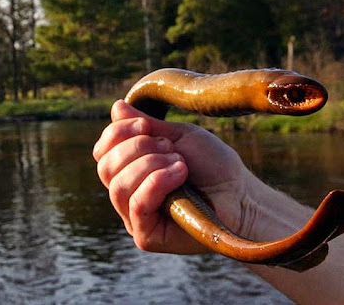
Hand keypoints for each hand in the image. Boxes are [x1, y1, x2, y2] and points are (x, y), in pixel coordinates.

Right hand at [93, 100, 254, 254]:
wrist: (241, 195)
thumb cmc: (212, 166)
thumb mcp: (177, 136)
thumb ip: (146, 125)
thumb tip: (117, 107)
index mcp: (129, 170)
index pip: (102, 151)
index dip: (116, 133)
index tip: (145, 125)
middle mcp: (127, 195)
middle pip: (106, 167)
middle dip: (137, 148)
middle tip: (171, 148)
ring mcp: (134, 217)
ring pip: (118, 186)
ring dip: (150, 165)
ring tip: (180, 164)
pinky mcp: (146, 235)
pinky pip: (136, 205)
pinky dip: (156, 183)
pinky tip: (179, 175)